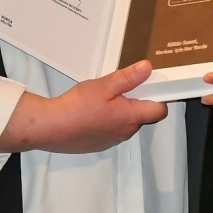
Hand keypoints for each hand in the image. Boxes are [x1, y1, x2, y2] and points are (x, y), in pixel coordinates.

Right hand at [0, 61, 168, 153]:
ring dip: (121, 110)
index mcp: (131, 117)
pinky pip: (113, 129)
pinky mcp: (100, 143)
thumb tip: (148, 69)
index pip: (160, 110)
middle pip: (143, 115)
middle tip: (120, 87)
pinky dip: (108, 120)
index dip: (158, 96)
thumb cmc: (77, 107)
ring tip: (103, 98)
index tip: (150, 84)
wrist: (52, 127)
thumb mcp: (104, 85)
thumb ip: (128, 78)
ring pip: (126, 122)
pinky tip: (93, 111)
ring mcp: (113, 140)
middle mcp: (126, 132)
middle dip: (137, 100)